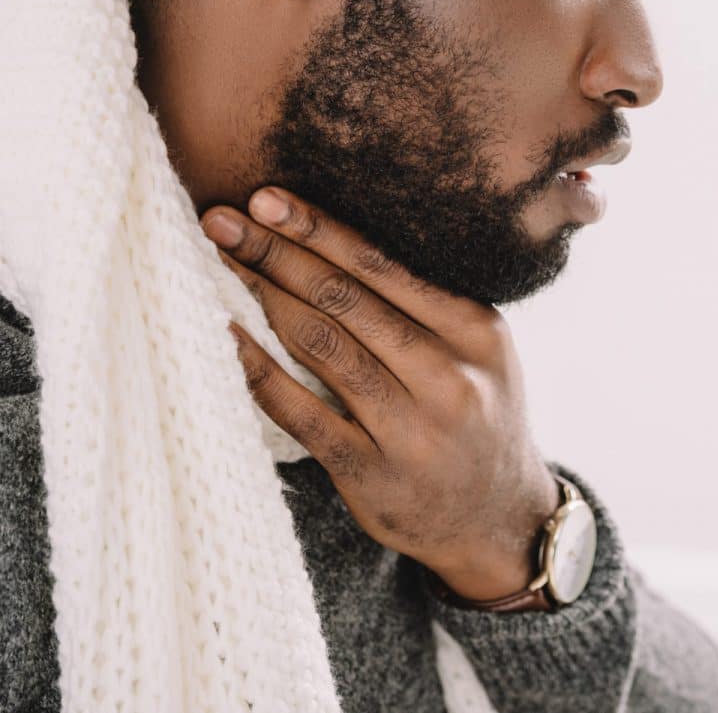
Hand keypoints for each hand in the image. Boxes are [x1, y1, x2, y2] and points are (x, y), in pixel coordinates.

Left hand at [201, 187, 561, 601]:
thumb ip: (424, 304)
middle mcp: (446, 376)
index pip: (382, 265)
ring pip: (321, 346)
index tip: (266, 198)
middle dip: (275, 252)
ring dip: (261, 297)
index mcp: (474, 331)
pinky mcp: (371, 475)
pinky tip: (226, 337)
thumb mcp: (479, 350)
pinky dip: (257, 370)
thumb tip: (327, 240)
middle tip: (221, 219)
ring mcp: (409, 429)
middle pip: (344, 298)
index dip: (317, 229)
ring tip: (220, 264)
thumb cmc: (476, 414)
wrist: (497, 519)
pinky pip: (300, 412)